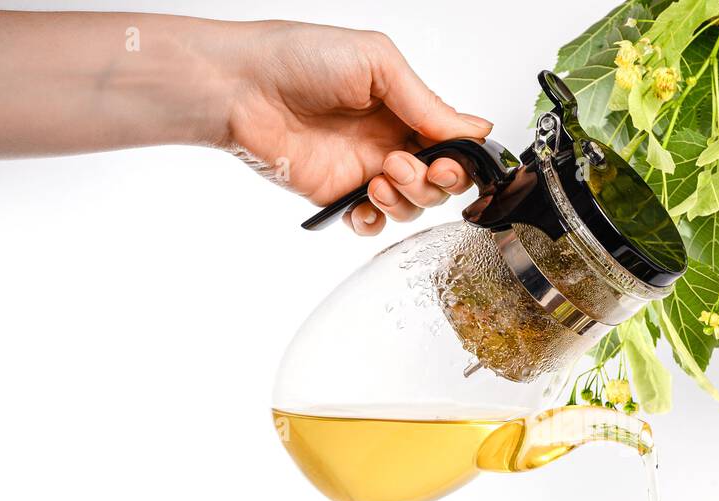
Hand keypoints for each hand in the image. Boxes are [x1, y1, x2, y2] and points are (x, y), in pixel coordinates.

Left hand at [223, 22, 492, 235]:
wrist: (243, 87)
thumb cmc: (300, 58)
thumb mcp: (378, 64)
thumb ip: (428, 102)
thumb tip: (476, 128)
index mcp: (405, 107)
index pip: (453, 144)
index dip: (462, 159)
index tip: (452, 159)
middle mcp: (390, 141)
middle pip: (440, 182)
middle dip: (436, 182)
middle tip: (407, 165)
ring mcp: (365, 171)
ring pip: (412, 206)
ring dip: (407, 198)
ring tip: (380, 176)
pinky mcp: (337, 196)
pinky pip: (370, 224)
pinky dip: (374, 222)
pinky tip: (363, 204)